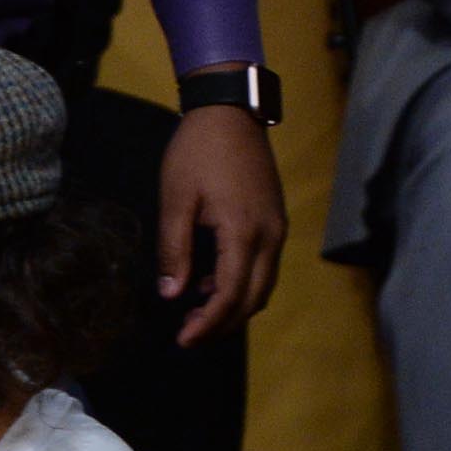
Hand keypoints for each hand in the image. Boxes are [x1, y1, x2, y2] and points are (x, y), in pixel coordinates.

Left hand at [157, 102, 286, 346]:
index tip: (183, 341)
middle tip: (188, 336)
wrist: (230, 110)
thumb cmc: (197, 152)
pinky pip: (263, 266)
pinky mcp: (275, 219)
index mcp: (244, 232)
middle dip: (222, 324)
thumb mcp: (175, 201)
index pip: (231, 295)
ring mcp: (277, 227)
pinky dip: (241, 284)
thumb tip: (172, 294)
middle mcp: (270, 234)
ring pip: (262, 285)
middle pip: (253, 298)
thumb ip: (175, 251)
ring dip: (233, 307)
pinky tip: (209, 284)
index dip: (208, 324)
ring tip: (195, 315)